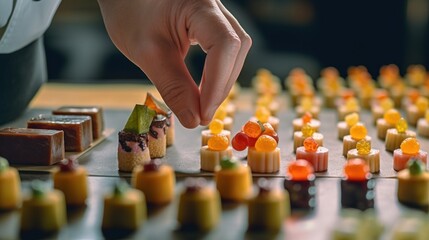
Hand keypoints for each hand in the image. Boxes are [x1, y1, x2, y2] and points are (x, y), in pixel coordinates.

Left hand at [98, 0, 251, 127]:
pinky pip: (225, 49)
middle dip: (220, 86)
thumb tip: (194, 120)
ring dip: (220, 82)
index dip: (217, 83)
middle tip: (201, 115)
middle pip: (234, 49)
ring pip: (234, 51)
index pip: (224, 45)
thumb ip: (173, 86)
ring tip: (201, 105)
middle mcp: (215, 5)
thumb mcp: (147, 52)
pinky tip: (202, 89)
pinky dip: (216, 73)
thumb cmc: (129, 12)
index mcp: (200, 4)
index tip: (203, 114)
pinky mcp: (212, 22)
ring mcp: (216, 13)